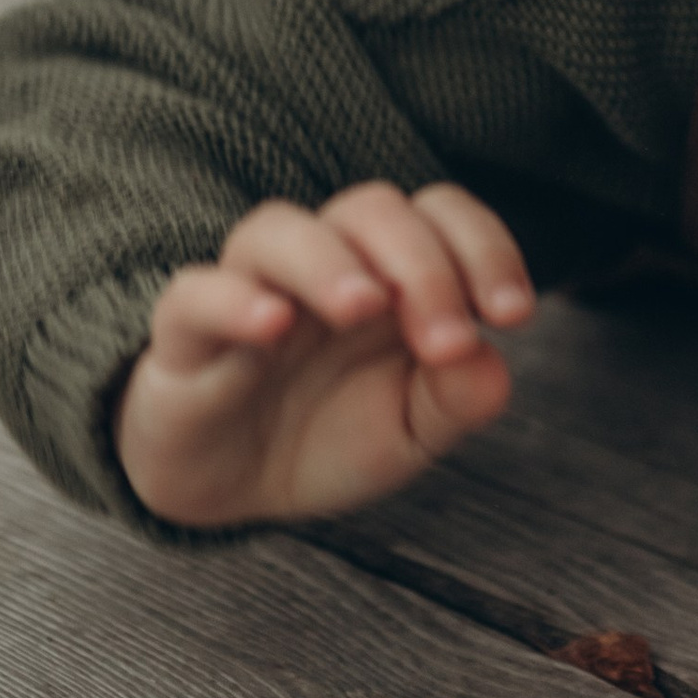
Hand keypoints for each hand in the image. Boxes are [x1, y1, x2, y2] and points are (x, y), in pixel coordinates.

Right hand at [114, 181, 534, 529]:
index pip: (439, 213)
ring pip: (279, 229)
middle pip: (371, 209)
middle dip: (423, 266)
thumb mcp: (407, 432)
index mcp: (388, 272)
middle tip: (446, 342)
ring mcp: (249, 289)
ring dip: (330, 260)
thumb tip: (493, 365)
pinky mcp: (185, 333)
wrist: (229, 489)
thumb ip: (455, 399)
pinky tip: (272, 325)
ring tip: (365, 306)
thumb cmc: (326, 436)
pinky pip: (195, 292)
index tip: (512, 314)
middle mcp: (322, 264)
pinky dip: (233, 299)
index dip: (484, 245)